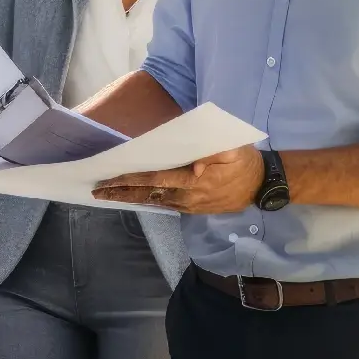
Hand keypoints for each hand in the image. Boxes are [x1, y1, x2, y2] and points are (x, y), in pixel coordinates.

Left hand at [92, 146, 264, 214]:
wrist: (261, 185)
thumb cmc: (245, 161)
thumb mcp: (235, 150)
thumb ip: (215, 154)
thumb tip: (196, 166)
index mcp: (194, 181)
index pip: (154, 179)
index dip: (130, 180)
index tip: (108, 180)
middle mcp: (187, 197)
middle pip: (148, 194)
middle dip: (121, 193)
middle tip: (96, 192)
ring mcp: (190, 205)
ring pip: (154, 201)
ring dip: (131, 198)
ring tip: (108, 195)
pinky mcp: (193, 208)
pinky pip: (164, 204)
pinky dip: (147, 201)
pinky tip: (134, 198)